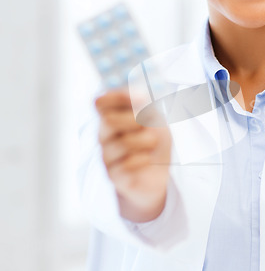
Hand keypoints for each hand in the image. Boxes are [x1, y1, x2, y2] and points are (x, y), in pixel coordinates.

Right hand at [95, 90, 171, 222]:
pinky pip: (125, 165)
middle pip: (108, 121)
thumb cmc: (154, 144)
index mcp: (112, 117)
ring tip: (153, 144)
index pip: (101, 102)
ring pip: (121, 143)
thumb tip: (138, 94)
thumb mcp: (155, 120)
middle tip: (149, 126)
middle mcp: (104, 135)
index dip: (118, 96)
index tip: (140, 98)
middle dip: (135, 120)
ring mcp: (106, 156)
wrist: (158, 175)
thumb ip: (146, 106)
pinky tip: (147, 160)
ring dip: (144, 142)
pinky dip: (142, 160)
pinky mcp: (113, 176)